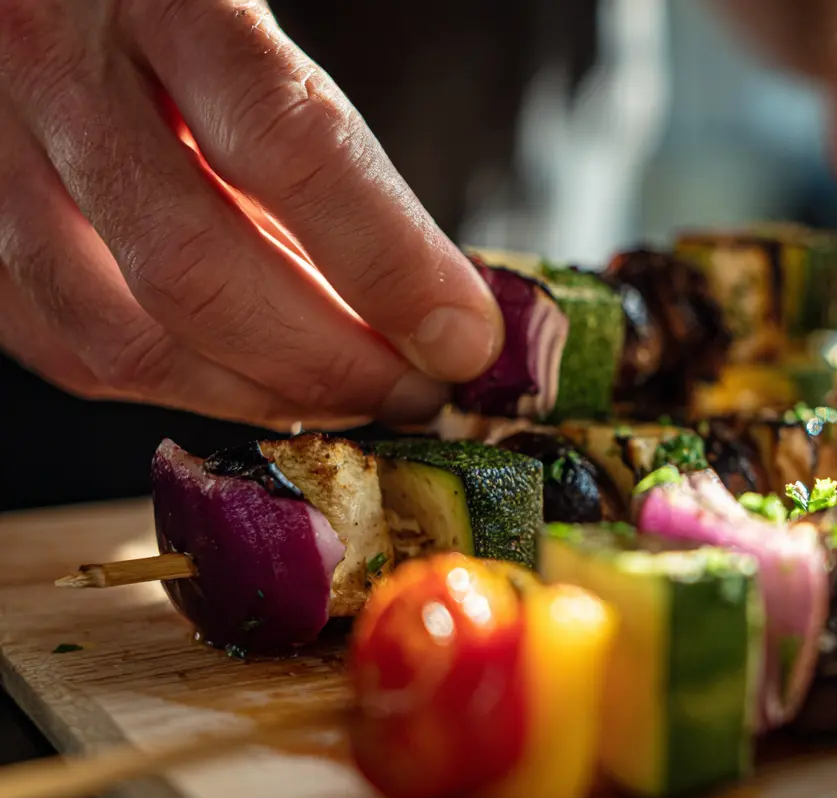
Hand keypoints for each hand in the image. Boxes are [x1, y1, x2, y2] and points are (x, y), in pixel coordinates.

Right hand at [0, 0, 502, 429]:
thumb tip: (424, 296)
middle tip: (419, 391)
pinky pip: (64, 345)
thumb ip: (317, 141)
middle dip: (329, 360)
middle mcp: (49, 62)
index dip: (390, 261)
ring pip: (119, 332)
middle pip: (194, 265)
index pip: (291, 142)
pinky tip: (252, 379)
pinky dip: (174, 383)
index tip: (464, 337)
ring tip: (351, 397)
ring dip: (257, 392)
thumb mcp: (246, 22)